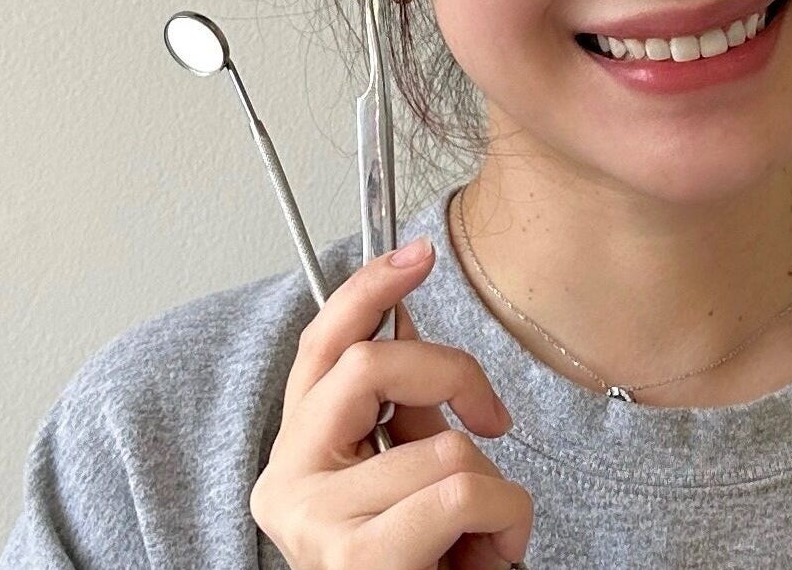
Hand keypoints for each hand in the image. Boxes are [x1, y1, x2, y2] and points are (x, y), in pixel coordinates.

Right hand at [250, 237, 533, 569]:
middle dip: (455, 375)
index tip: (417, 252)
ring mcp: (315, 525)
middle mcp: (286, 485)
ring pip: (445, 444)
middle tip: (492, 420)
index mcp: (296, 455)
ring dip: (495, 491)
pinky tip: (487, 559)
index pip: (320, 347)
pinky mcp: (356, 560)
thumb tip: (411, 322)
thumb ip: (405, 416)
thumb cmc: (423, 568)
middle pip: (374, 364)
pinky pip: (463, 491)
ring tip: (481, 540)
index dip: (368, 290)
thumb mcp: (409, 481)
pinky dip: (505, 521)